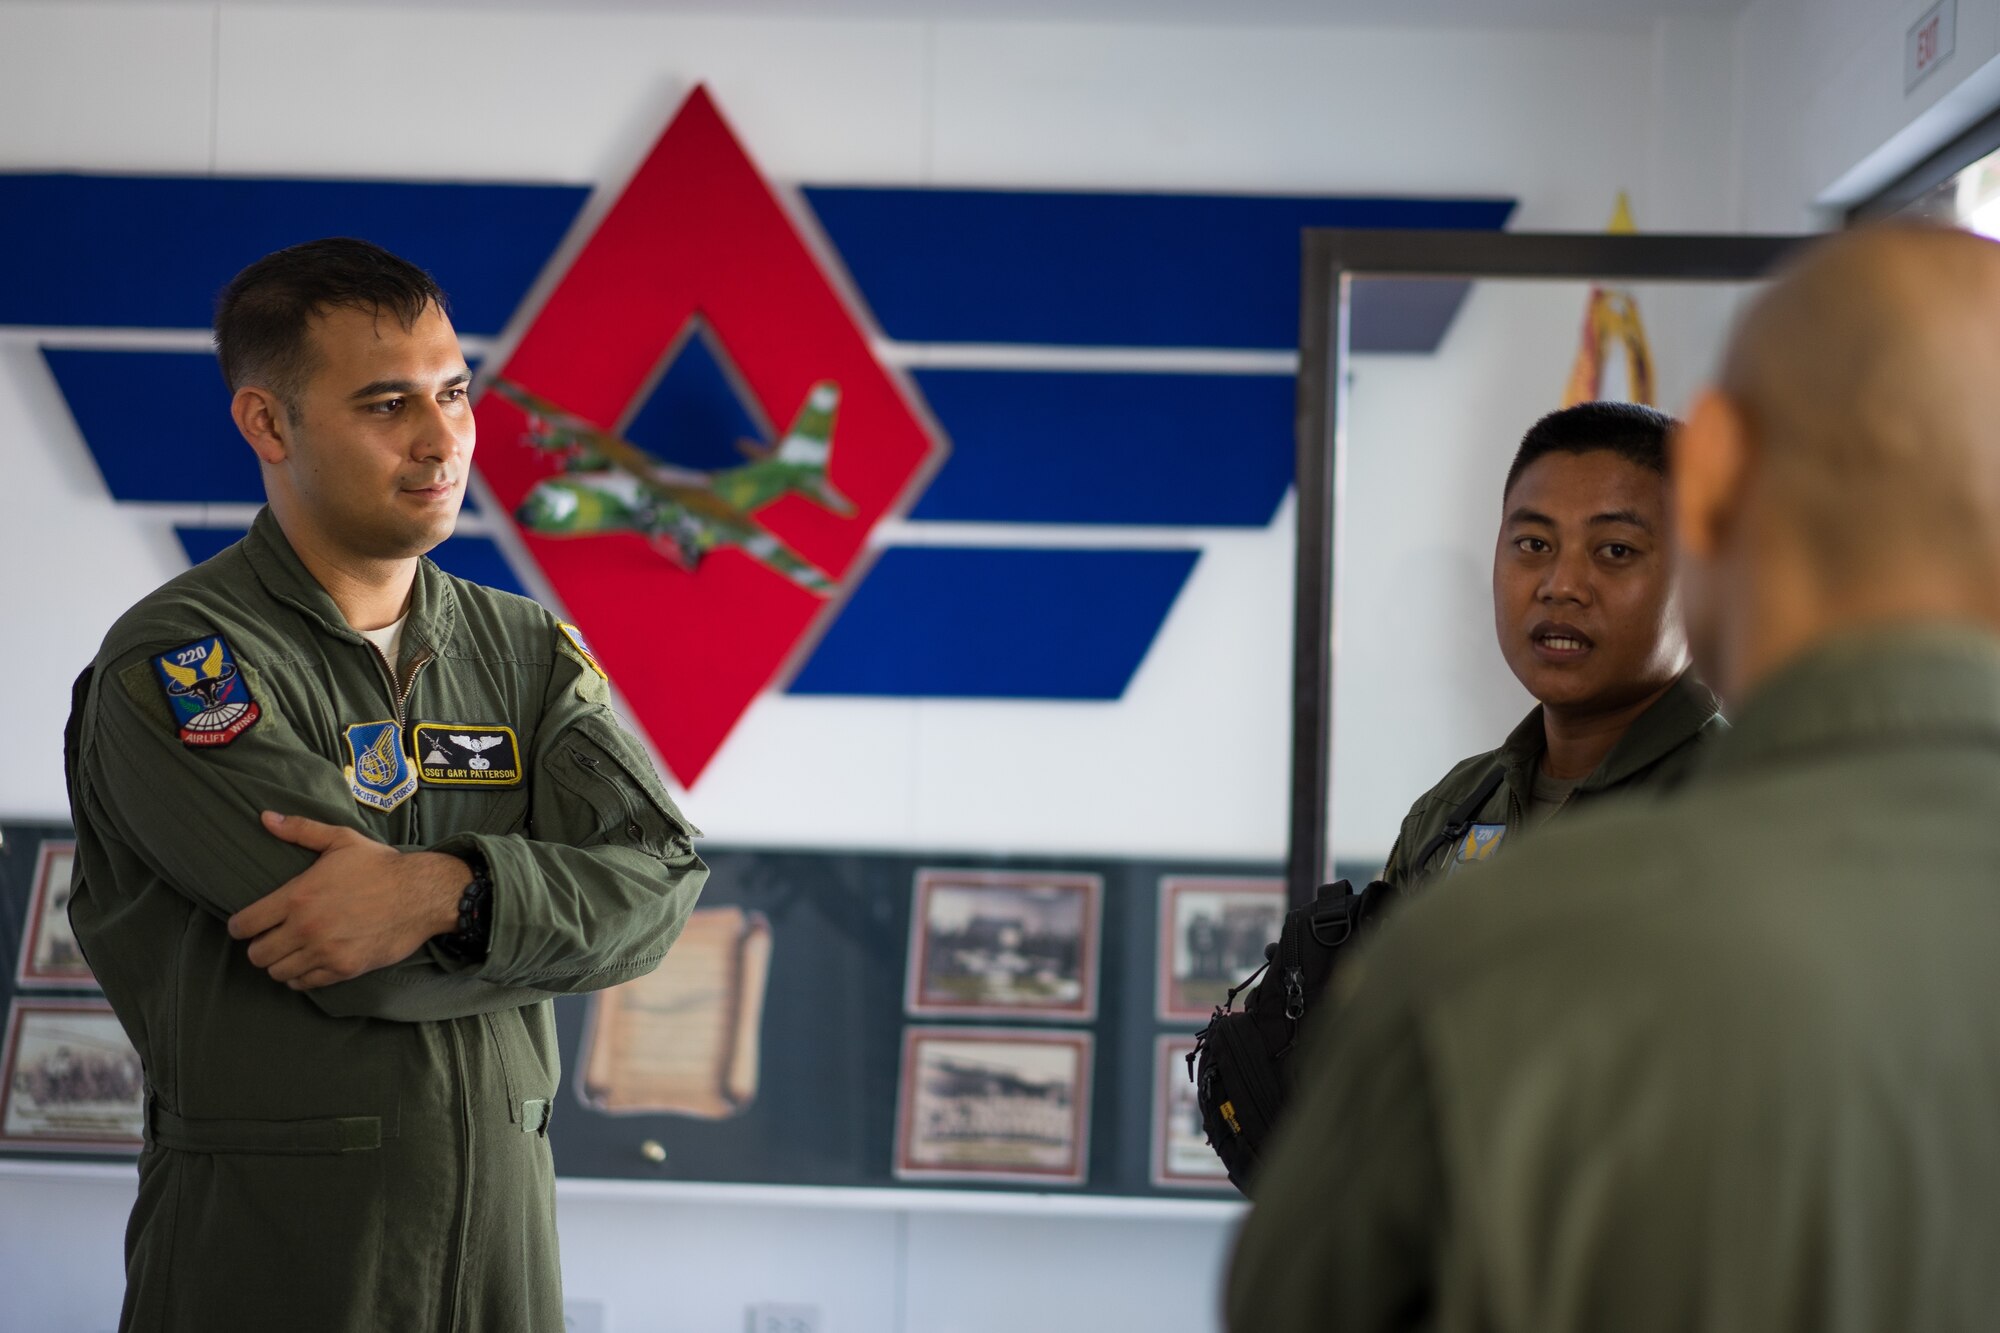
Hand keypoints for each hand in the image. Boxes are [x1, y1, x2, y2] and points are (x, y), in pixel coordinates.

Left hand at [227, 812, 469, 990]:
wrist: (421, 894)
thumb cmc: (380, 865)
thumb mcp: (341, 840)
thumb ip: (300, 830)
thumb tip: (265, 817)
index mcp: (298, 896)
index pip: (245, 925)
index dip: (240, 926)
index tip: (247, 924)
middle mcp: (306, 928)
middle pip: (257, 955)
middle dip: (259, 946)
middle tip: (271, 938)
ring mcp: (325, 952)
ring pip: (278, 973)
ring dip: (280, 963)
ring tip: (290, 952)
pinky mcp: (344, 969)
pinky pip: (305, 984)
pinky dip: (302, 977)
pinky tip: (309, 963)